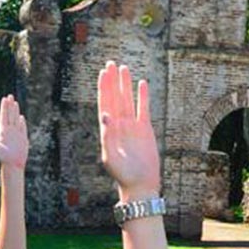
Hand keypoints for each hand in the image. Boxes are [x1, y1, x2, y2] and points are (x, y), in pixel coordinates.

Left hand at [0, 94, 28, 169]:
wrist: (13, 164)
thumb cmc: (2, 156)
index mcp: (2, 131)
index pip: (3, 116)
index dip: (4, 107)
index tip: (4, 99)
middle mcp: (9, 131)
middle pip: (9, 115)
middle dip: (9, 105)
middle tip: (9, 95)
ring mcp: (16, 134)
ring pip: (16, 119)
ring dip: (15, 111)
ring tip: (15, 102)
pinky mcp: (23, 138)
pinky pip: (22, 128)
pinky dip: (22, 122)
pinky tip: (21, 116)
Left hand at [97, 61, 159, 197]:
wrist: (140, 184)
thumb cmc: (122, 174)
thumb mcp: (110, 157)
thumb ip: (107, 136)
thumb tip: (104, 115)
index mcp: (108, 130)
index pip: (104, 103)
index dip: (103, 88)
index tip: (103, 73)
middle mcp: (119, 125)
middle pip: (115, 97)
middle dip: (112, 81)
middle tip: (111, 63)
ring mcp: (132, 126)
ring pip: (128, 100)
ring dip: (125, 84)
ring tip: (124, 68)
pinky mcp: (146, 130)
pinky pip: (144, 109)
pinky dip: (143, 96)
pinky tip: (142, 84)